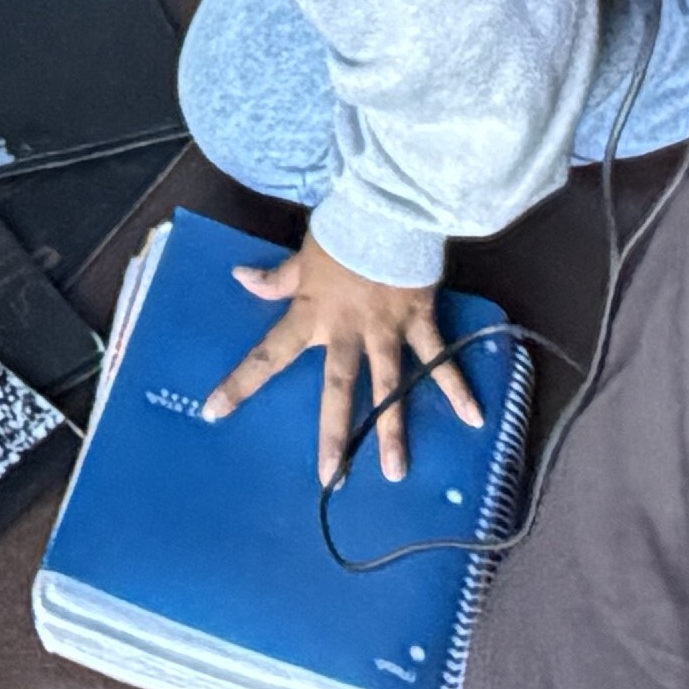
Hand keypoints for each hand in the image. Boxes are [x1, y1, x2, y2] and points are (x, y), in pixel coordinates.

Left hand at [207, 238, 488, 485]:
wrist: (388, 210)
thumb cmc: (341, 234)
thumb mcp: (302, 258)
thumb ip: (275, 278)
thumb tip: (239, 278)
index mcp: (311, 317)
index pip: (268, 355)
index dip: (239, 383)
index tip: (213, 412)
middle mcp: (348, 333)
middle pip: (338, 389)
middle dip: (334, 434)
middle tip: (331, 477)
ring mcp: (387, 332)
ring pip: (389, 387)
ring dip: (393, 430)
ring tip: (396, 472)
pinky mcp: (419, 321)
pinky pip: (439, 360)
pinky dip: (458, 388)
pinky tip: (475, 419)